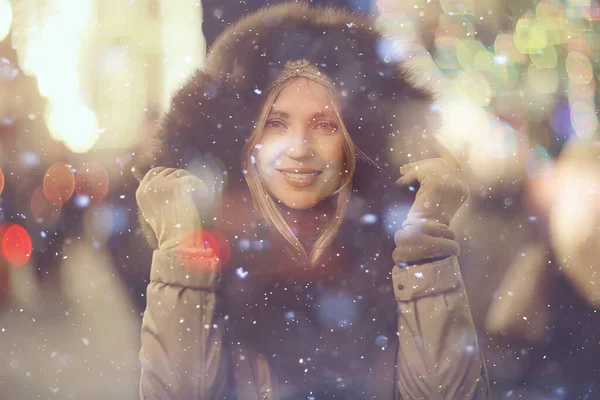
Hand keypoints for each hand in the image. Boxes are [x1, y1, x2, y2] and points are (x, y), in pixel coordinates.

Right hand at [135, 167, 213, 251]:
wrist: (176, 242)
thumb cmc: (169, 231)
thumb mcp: (154, 212)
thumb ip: (154, 197)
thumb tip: (162, 183)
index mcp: (141, 193)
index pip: (154, 172)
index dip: (168, 175)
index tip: (180, 182)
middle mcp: (148, 187)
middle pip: (168, 171)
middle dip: (181, 178)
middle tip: (193, 190)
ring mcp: (161, 185)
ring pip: (181, 174)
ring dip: (192, 182)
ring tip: (198, 196)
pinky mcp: (176, 185)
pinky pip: (191, 179)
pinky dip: (200, 186)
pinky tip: (203, 195)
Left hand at [392, 142, 467, 264]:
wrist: (425, 232)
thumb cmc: (427, 219)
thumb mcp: (434, 197)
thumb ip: (433, 181)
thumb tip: (416, 168)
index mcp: (463, 188)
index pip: (454, 162)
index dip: (443, 150)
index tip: (434, 139)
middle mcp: (461, 183)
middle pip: (440, 161)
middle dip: (422, 163)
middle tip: (405, 166)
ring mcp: (450, 182)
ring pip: (428, 166)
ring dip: (412, 171)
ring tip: (402, 176)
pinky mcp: (436, 182)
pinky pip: (420, 172)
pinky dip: (408, 176)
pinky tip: (401, 184)